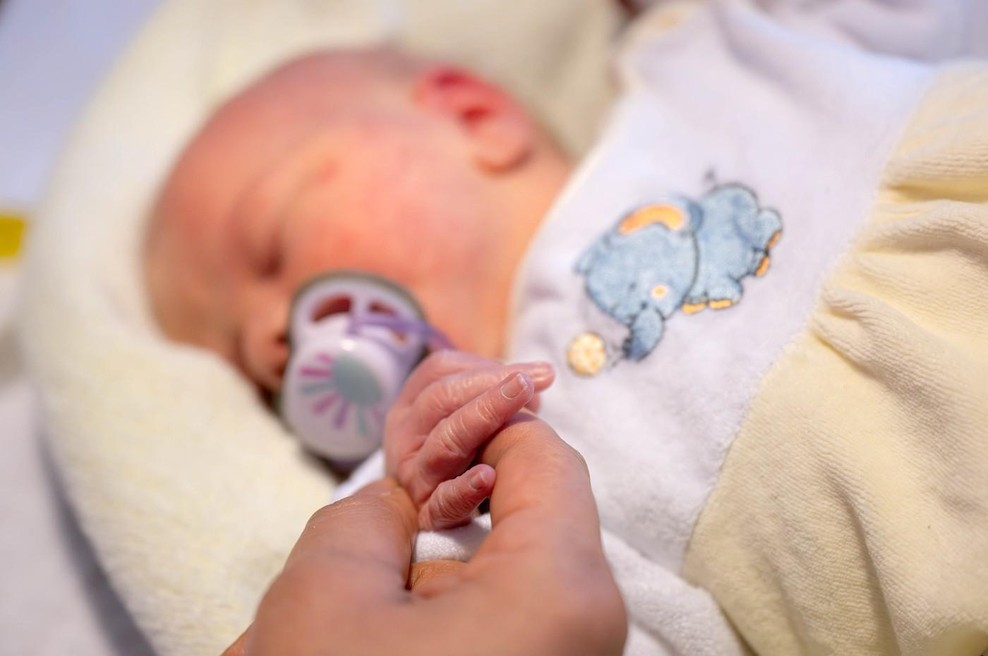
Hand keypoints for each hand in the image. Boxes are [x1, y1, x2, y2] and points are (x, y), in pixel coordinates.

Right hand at [224, 415, 626, 655]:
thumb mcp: (326, 593)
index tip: (421, 433)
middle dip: (428, 518)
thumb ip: (366, 514)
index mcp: (560, 589)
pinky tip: (357, 646)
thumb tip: (397, 503)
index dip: (479, 424)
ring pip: (487, 589)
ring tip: (326, 623)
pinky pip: (487, 635)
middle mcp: (584, 632)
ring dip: (408, 590)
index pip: (543, 455)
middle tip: (365, 527)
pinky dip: (424, 630)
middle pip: (515, 524)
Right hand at [384, 350, 554, 529]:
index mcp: (411, 403)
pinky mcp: (426, 511)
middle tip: (530, 383)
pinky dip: (465, 489)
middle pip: (441, 398)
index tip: (531, 373)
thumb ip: (494, 389)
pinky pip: (443, 500)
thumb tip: (543, 373)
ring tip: (527, 412)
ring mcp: (413, 473)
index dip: (484, 366)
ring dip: (485, 421)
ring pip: (445, 442)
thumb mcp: (464, 412)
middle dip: (490, 385)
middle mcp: (404, 434)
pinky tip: (489, 477)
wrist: (432, 506)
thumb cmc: (462, 450)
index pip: (440, 369)